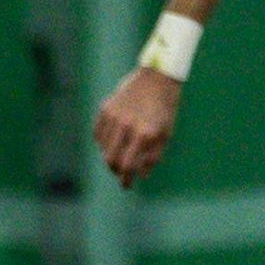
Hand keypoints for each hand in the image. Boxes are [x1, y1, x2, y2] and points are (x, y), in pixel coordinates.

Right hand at [93, 66, 182, 186]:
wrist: (156, 79)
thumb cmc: (165, 109)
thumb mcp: (166, 134)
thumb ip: (153, 156)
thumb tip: (142, 176)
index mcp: (145, 134)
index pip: (128, 165)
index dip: (126, 179)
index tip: (126, 186)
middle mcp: (127, 126)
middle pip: (111, 159)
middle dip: (115, 170)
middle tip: (121, 174)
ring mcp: (113, 116)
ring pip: (103, 147)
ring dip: (110, 156)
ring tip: (121, 155)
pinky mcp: (105, 108)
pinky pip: (98, 133)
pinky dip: (103, 142)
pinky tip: (112, 142)